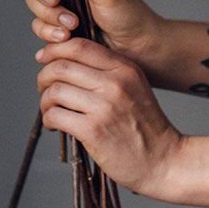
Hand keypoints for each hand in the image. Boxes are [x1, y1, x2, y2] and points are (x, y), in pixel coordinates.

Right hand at [20, 0, 166, 73]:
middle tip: (57, 1)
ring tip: (72, 25)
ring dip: (49, 16)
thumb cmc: (129, 14)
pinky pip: (40, 26)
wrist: (137, 50)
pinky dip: (49, 32)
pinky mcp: (58, 26)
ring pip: (34, 4)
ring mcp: (62, 4)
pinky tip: (66, 37)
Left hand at [36, 36, 183, 197]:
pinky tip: (55, 125)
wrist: (165, 161)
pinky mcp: (93, 130)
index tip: (43, 58)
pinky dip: (48, 119)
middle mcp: (115, 83)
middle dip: (44, 76)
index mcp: (124, 68)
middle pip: (61, 66)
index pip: (79, 46)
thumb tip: (65, 61)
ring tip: (50, 110)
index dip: (54, 50)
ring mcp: (104, 107)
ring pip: (55, 91)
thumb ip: (107, 72)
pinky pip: (55, 115)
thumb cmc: (145, 127)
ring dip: (45, 101)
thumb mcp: (134, 87)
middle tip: (43, 89)